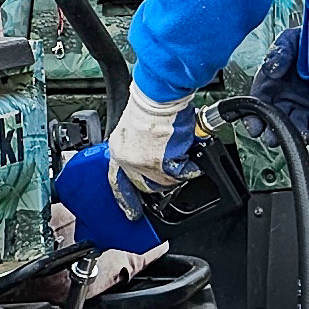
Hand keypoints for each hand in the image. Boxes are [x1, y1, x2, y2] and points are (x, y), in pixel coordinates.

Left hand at [106, 87, 199, 215]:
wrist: (158, 96)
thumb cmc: (149, 102)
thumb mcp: (133, 126)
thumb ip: (139, 144)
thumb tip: (151, 152)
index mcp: (118, 151)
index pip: (117, 181)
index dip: (126, 197)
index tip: (132, 212)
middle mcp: (129, 161)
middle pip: (145, 184)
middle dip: (159, 180)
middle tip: (169, 172)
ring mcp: (146, 163)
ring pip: (165, 181)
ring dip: (175, 172)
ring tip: (182, 157)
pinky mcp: (164, 162)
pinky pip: (181, 173)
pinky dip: (189, 168)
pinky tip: (191, 160)